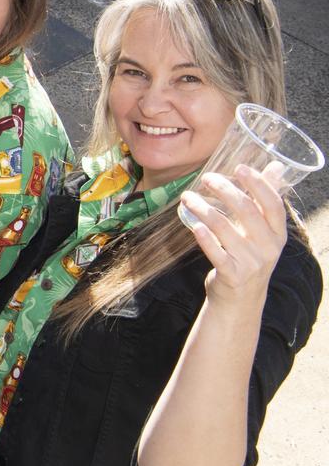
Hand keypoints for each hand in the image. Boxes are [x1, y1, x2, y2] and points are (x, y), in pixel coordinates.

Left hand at [179, 165, 285, 309]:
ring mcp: (251, 262)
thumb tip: (277, 166)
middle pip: (246, 212)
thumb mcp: (263, 232)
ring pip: (224, 228)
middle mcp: (268, 248)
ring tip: (187, 197)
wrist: (241, 299)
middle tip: (206, 178)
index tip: (240, 168)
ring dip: (203, 208)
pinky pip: (216, 252)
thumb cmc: (250, 256)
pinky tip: (193, 224)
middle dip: (225, 190)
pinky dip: (204, 237)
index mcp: (278, 234)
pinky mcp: (232, 275)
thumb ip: (265, 200)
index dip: (258, 185)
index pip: (273, 204)